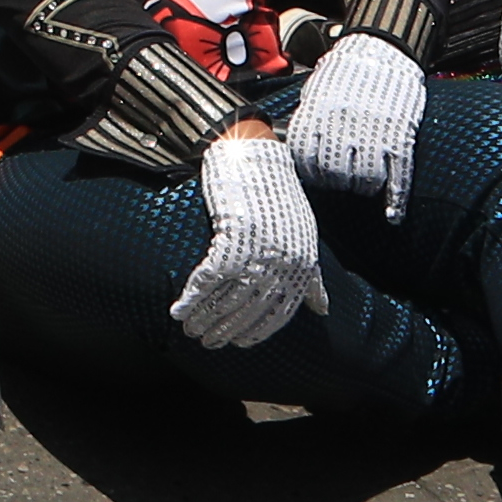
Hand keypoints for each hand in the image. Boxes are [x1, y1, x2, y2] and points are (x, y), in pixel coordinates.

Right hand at [168, 127, 325, 351]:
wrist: (257, 159)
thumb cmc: (279, 198)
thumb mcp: (304, 238)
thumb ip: (311, 278)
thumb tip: (322, 309)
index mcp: (300, 267)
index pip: (278, 313)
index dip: (256, 331)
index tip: (237, 342)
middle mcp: (281, 264)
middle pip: (249, 310)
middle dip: (226, 330)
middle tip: (207, 342)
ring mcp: (256, 253)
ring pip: (226, 299)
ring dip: (205, 319)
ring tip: (190, 330)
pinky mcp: (231, 241)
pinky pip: (208, 279)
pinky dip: (191, 298)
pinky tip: (179, 310)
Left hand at [282, 36, 427, 220]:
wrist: (381, 49)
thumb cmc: (346, 70)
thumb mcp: (316, 90)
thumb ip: (307, 120)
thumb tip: (298, 149)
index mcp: (318, 116)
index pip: (307, 161)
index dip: (312, 174)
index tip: (317, 177)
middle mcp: (343, 127)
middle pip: (335, 175)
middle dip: (336, 184)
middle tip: (341, 182)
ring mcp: (374, 134)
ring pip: (365, 181)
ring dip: (363, 189)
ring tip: (363, 184)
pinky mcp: (400, 137)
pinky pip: (398, 177)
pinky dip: (395, 200)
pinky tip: (392, 213)